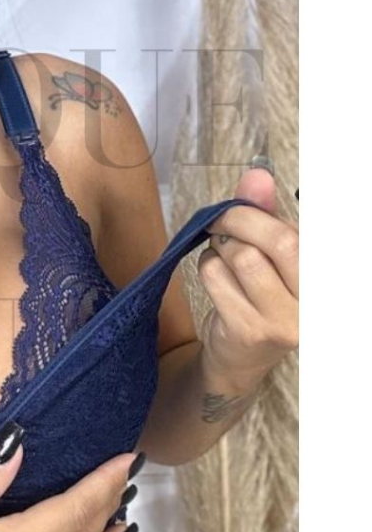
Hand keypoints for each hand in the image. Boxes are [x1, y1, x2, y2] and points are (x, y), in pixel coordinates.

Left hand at [198, 164, 298, 387]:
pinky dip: (207, 267)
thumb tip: (257, 174)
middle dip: (237, 221)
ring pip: (241, 257)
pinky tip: (216, 277)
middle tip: (219, 222)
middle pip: (276, 241)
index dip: (260, 212)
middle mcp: (315, 301)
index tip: (241, 206)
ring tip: (223, 256)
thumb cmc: (261, 294)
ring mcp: (284, 320)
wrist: (241, 357)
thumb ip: (266, 213)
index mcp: (322, 278)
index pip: (298, 234)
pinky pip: (216, 277)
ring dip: (219, 249)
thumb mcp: (270, 253)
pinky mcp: (250, 330)